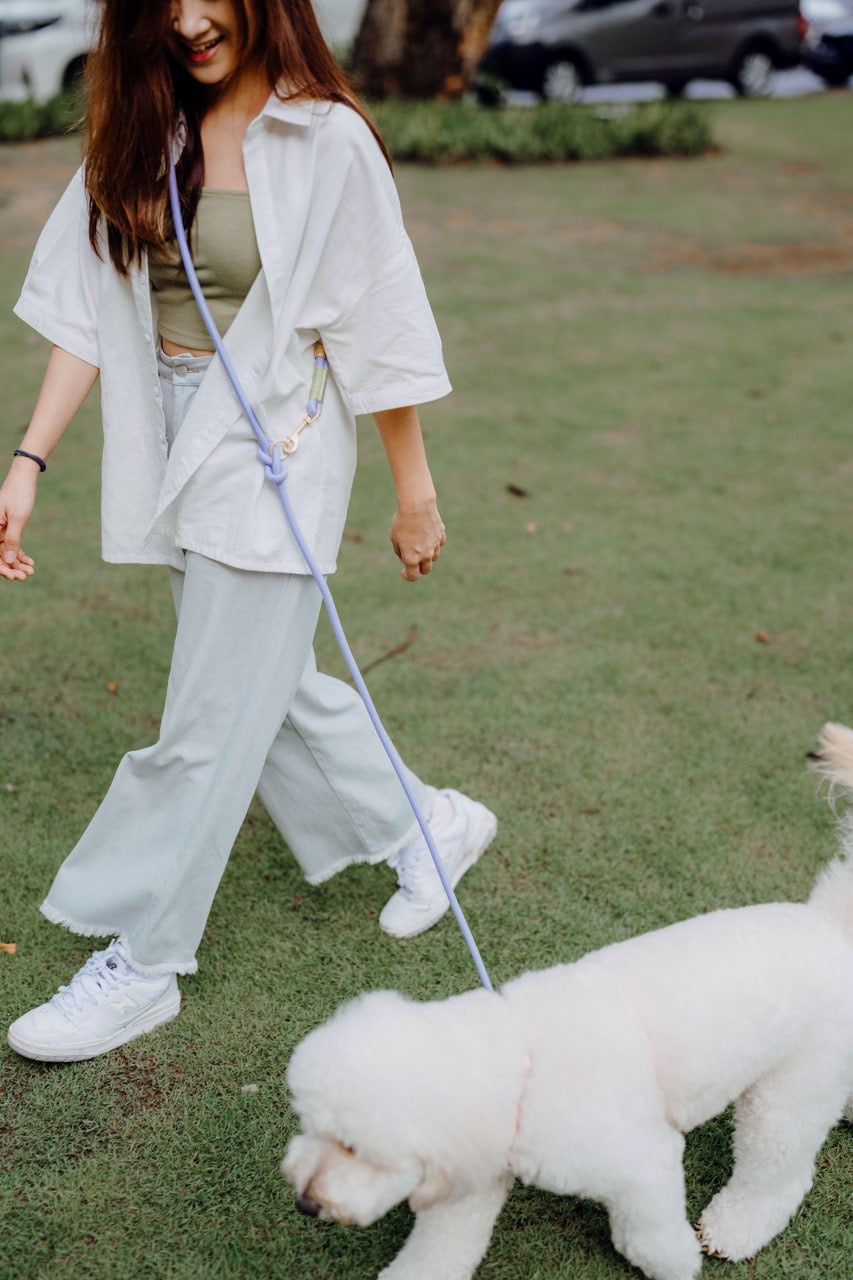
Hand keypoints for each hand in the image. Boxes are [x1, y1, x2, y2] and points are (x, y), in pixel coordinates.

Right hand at [0, 461, 37, 580]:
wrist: (24, 477)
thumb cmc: (19, 494)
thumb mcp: (17, 518)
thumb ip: (12, 539)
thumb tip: (7, 560)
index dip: (1, 568)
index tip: (14, 576)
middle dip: (10, 568)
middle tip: (26, 576)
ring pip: (5, 551)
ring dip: (17, 563)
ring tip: (31, 571)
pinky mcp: (7, 527)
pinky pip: (11, 544)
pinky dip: (19, 554)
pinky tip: (30, 562)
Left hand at [390, 500, 445, 581]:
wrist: (417, 506)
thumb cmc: (402, 522)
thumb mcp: (394, 538)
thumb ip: (400, 551)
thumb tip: (406, 557)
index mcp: (412, 558)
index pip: (413, 576)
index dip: (407, 576)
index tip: (403, 571)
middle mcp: (425, 555)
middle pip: (426, 570)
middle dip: (419, 568)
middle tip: (413, 560)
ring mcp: (435, 545)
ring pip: (434, 558)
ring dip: (427, 556)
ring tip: (419, 545)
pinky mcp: (441, 535)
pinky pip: (439, 544)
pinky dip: (434, 543)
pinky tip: (428, 536)